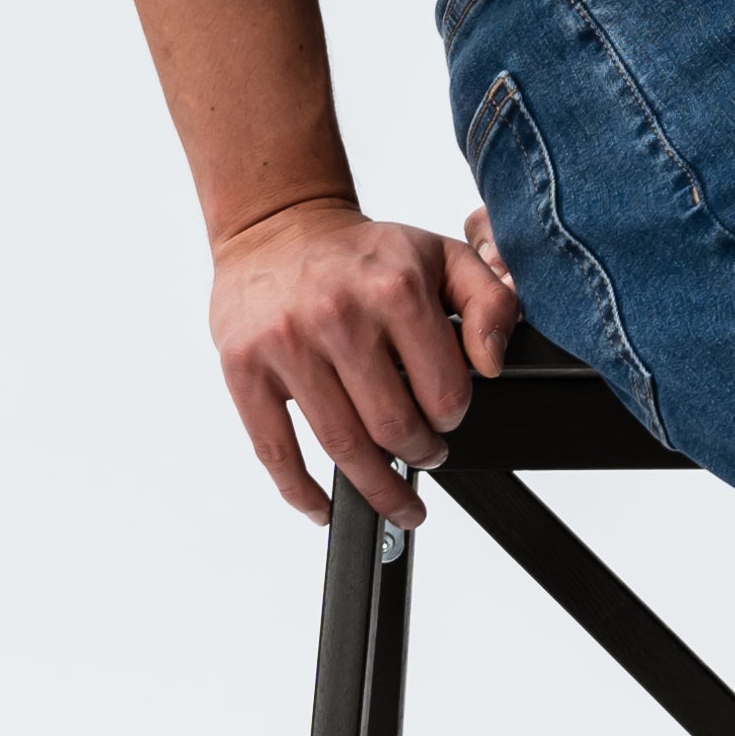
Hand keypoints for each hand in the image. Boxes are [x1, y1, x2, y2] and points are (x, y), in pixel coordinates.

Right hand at [209, 197, 523, 527]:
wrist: (277, 227)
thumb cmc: (360, 254)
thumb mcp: (442, 256)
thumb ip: (489, 303)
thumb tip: (491, 363)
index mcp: (394, 289)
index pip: (443, 390)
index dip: (454, 418)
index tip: (448, 420)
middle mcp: (338, 316)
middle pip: (393, 426)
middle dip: (420, 454)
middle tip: (426, 455)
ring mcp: (286, 345)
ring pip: (342, 446)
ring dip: (377, 487)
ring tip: (395, 498)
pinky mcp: (243, 368)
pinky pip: (275, 451)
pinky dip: (302, 493)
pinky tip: (323, 508)